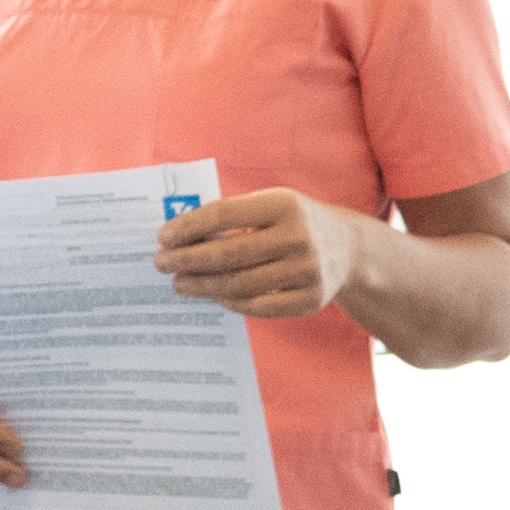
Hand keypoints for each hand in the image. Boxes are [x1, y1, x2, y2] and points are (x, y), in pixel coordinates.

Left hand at [157, 187, 350, 321]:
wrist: (348, 248)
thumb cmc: (295, 222)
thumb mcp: (272, 204)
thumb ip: (233, 215)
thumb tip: (180, 236)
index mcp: (284, 204)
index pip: (223, 214)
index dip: (189, 227)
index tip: (163, 236)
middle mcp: (298, 237)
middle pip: (228, 254)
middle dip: (187, 260)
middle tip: (161, 264)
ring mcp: (307, 271)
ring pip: (239, 285)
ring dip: (201, 286)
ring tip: (179, 283)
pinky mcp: (310, 300)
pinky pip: (258, 306)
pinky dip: (229, 302)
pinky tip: (211, 295)